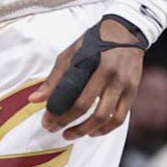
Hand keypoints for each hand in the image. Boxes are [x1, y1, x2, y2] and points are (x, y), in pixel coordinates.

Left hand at [29, 17, 145, 139]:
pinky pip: (119, 118)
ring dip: (85, 130)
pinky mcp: (132, 92)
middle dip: (66, 122)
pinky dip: (105, 129)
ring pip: (104, 117)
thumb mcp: (72, 53)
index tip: (45, 121)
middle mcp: (109, 74)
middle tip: (53, 130)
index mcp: (92, 62)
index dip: (57, 110)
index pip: (71, 92)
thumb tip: (34, 100)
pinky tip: (92, 132)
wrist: (126, 32)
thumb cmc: (94, 42)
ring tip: (69, 135)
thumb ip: (54, 78)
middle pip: (86, 106)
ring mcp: (123, 84)